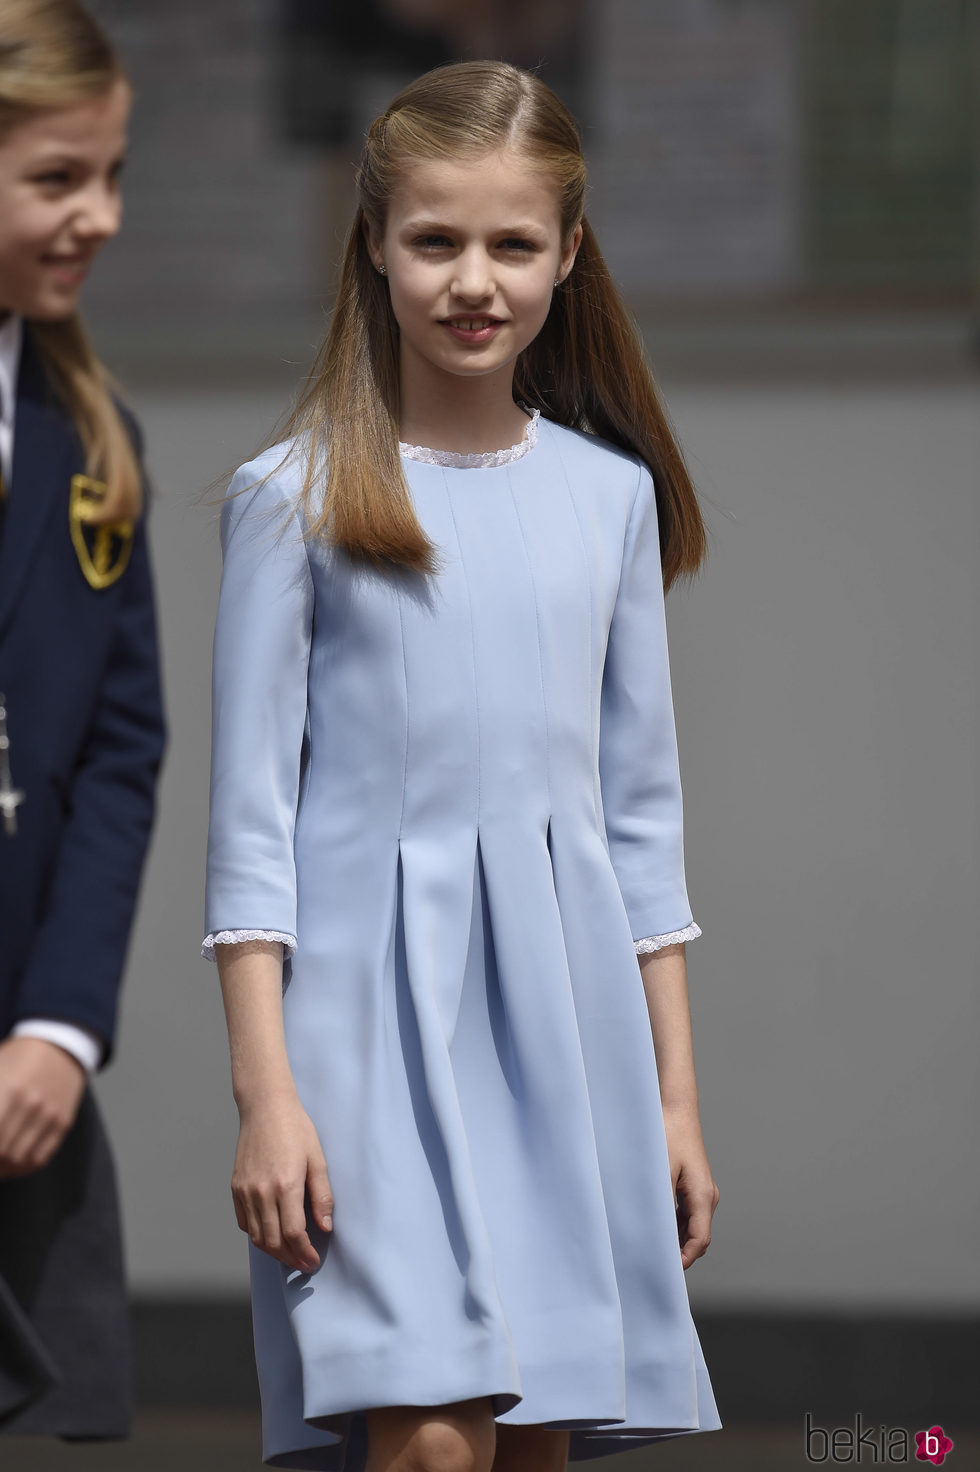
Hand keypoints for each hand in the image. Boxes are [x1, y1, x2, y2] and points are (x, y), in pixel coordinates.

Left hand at [0, 1035, 86, 1178]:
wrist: (60, 1045)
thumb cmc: (16, 1058)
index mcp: (7, 1088)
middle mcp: (30, 1104)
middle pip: (1, 1151)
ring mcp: (49, 1115)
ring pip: (18, 1159)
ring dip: (1, 1169)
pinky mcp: (63, 1123)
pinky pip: (40, 1158)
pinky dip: (21, 1168)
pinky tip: (11, 1165)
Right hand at [232, 1092, 334, 1273]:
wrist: (265, 1107)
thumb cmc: (295, 1129)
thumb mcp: (317, 1159)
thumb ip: (322, 1196)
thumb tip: (325, 1226)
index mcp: (286, 1185)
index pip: (294, 1234)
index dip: (304, 1253)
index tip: (313, 1261)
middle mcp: (262, 1192)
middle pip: (273, 1242)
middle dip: (290, 1259)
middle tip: (303, 1264)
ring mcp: (245, 1191)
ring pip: (256, 1237)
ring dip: (273, 1252)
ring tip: (288, 1255)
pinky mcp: (236, 1187)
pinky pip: (244, 1222)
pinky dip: (256, 1235)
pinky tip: (270, 1235)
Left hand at [661, 1103, 719, 1269]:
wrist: (676, 1109)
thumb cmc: (668, 1135)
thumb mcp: (660, 1171)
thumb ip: (660, 1203)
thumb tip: (654, 1231)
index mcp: (702, 1196)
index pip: (699, 1240)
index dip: (684, 1259)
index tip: (666, 1272)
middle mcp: (707, 1197)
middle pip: (696, 1237)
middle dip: (678, 1253)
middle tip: (652, 1265)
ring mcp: (701, 1192)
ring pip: (691, 1227)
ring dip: (674, 1239)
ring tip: (650, 1249)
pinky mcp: (693, 1186)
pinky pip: (686, 1214)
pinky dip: (673, 1225)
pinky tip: (653, 1226)